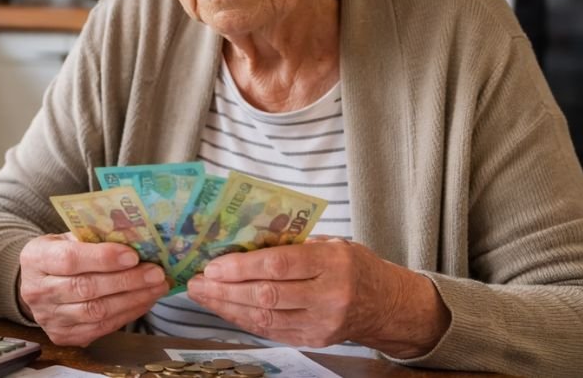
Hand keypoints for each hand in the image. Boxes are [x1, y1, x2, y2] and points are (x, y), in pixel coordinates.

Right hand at [18, 233, 169, 346]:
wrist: (39, 283)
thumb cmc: (60, 253)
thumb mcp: (68, 237)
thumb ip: (93, 237)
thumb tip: (135, 238)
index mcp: (35, 258)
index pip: (69, 259)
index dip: (103, 258)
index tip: (132, 255)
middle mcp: (36, 291)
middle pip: (86, 288)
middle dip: (126, 280)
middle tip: (155, 273)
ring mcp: (48, 318)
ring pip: (96, 312)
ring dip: (133, 299)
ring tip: (156, 287)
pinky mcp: (62, 336)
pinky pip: (100, 328)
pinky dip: (127, 314)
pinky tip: (144, 301)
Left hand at [186, 238, 449, 356]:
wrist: (386, 304)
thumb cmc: (353, 265)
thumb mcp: (330, 243)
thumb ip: (291, 244)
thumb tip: (240, 242)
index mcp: (333, 262)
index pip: (280, 265)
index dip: (241, 267)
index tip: (212, 266)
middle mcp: (329, 296)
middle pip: (268, 295)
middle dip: (225, 290)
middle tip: (196, 282)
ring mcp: (322, 323)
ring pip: (265, 318)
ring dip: (227, 307)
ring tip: (202, 295)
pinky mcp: (314, 340)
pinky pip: (271, 331)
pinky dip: (243, 320)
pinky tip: (224, 309)